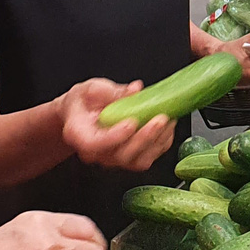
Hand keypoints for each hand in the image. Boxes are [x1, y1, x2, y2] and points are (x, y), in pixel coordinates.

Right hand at [57, 78, 176, 172]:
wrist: (82, 113)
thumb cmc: (83, 102)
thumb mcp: (90, 89)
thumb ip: (110, 91)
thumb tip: (135, 90)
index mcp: (80, 135)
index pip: (95, 144)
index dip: (115, 136)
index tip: (131, 122)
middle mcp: (96, 153)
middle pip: (121, 155)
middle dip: (144, 137)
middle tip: (161, 118)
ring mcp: (113, 159)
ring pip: (137, 161)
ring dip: (157, 141)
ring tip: (169, 119)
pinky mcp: (128, 159)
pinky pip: (147, 158)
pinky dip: (161, 144)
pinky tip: (168, 127)